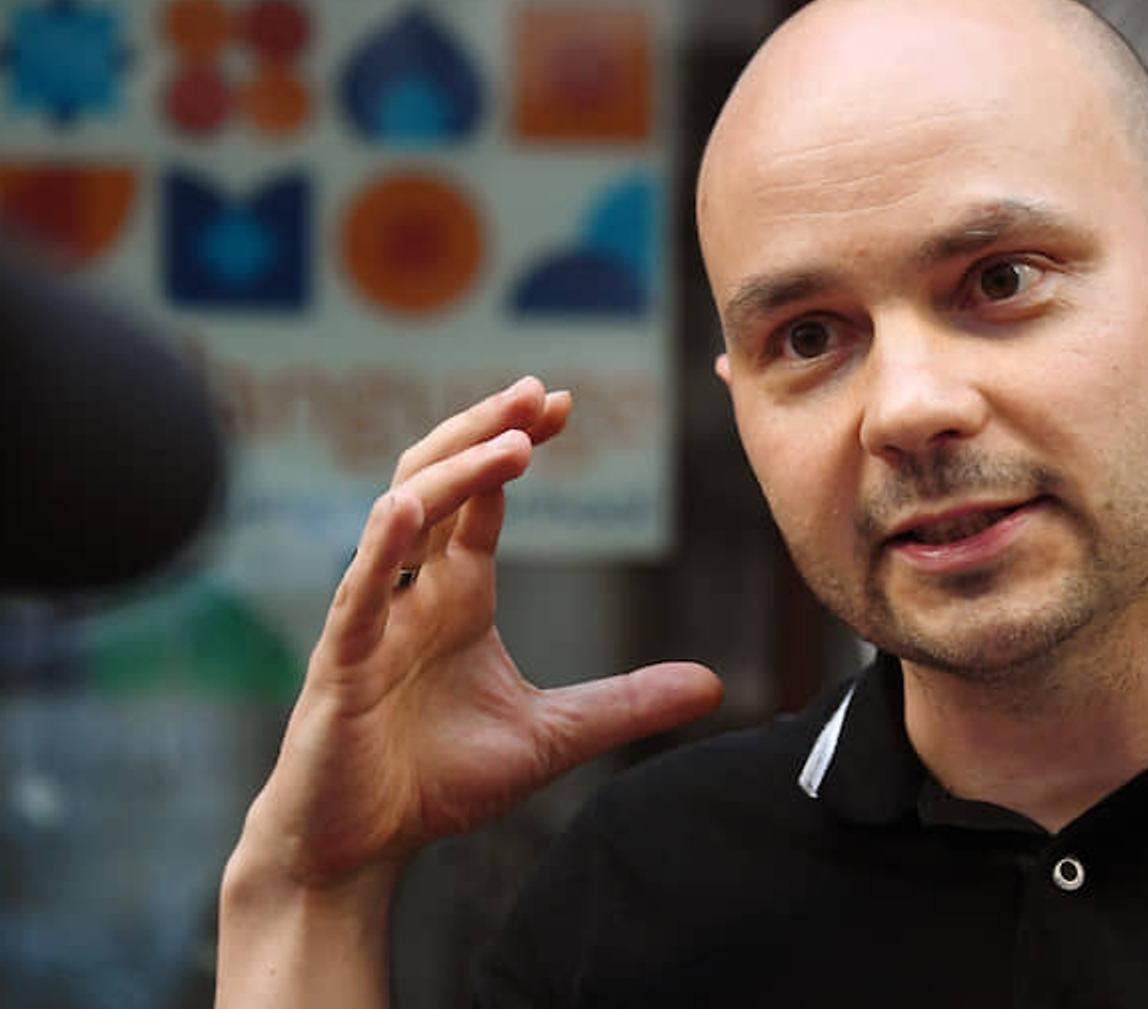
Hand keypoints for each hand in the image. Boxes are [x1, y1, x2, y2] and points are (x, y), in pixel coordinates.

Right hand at [242, 376, 721, 886]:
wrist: (359, 849)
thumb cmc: (435, 783)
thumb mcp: (553, 735)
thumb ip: (626, 704)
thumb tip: (714, 684)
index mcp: (456, 595)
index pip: (484, 497)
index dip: (517, 443)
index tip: (564, 404)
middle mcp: (413, 591)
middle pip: (440, 480)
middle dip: (485, 430)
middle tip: (537, 391)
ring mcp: (372, 620)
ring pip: (402, 516)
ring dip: (455, 472)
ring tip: (512, 442)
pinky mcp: (341, 662)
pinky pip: (358, 592)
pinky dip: (380, 547)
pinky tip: (408, 507)